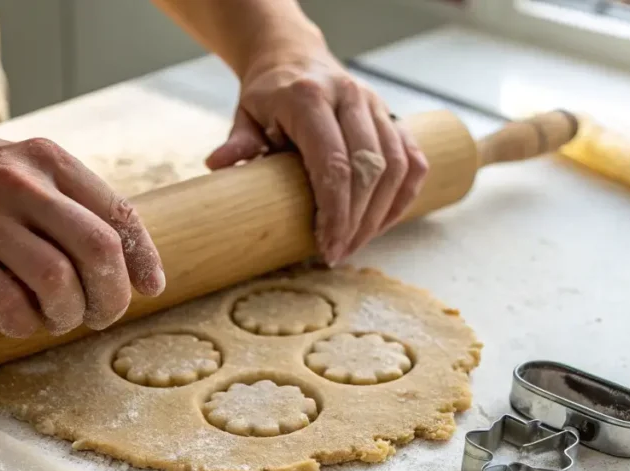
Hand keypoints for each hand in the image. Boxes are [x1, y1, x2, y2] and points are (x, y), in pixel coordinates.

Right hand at [0, 133, 165, 336]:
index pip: (118, 213)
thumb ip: (64, 200)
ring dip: (68, 315)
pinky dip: (26, 324)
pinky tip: (20, 321)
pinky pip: (10, 305)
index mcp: (46, 160)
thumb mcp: (15, 167)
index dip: (143, 259)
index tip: (151, 288)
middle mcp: (21, 183)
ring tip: (57, 320)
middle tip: (103, 316)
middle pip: (98, 250)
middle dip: (113, 296)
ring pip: (59, 283)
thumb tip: (122, 255)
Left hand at [207, 44, 428, 265]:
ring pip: (397, 166)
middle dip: (357, 221)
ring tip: (356, 244)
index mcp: (309, 97)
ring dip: (380, 214)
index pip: (334, 162)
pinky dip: (403, 196)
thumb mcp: (246, 116)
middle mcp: (350, 97)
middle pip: (370, 168)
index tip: (326, 246)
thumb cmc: (268, 96)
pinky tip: (382, 222)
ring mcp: (376, 104)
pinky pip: (413, 160)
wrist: (294, 58)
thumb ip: (237, 143)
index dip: (335, 211)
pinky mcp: (392, 116)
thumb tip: (216, 165)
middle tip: (339, 253)